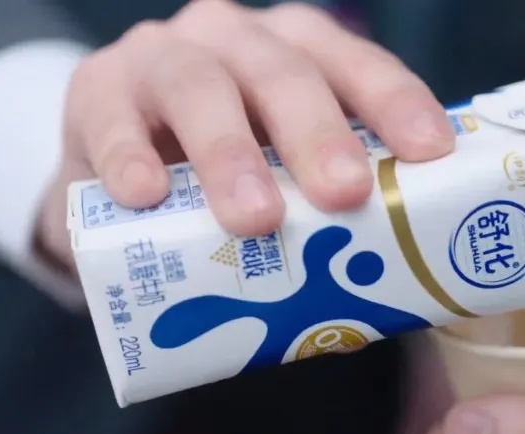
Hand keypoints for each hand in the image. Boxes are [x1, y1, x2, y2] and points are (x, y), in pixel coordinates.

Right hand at [36, 0, 453, 271]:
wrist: (126, 175)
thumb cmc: (226, 180)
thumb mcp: (281, 182)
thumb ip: (325, 218)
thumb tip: (385, 303)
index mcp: (297, 53)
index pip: (354, 65)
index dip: (395, 103)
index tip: (428, 154)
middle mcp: (235, 40)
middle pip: (284, 72)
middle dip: (318, 134)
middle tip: (345, 194)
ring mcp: (163, 57)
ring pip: (200, 86)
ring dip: (231, 154)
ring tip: (256, 219)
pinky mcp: (96, 89)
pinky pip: (110, 117)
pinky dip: (127, 156)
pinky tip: (147, 198)